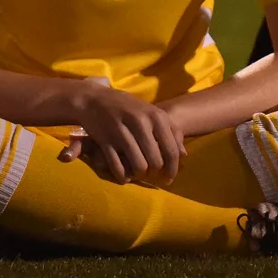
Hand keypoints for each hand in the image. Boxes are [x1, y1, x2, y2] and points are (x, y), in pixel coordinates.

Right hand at [65, 85, 187, 186]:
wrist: (94, 99)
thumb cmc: (128, 107)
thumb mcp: (152, 113)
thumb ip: (170, 131)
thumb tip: (184, 155)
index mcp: (156, 116)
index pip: (172, 151)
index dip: (173, 169)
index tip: (169, 178)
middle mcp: (141, 123)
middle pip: (156, 161)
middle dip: (154, 173)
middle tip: (151, 175)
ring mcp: (122, 132)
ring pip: (139, 166)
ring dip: (138, 174)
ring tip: (137, 173)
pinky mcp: (105, 140)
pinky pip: (118, 167)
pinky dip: (122, 175)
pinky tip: (123, 174)